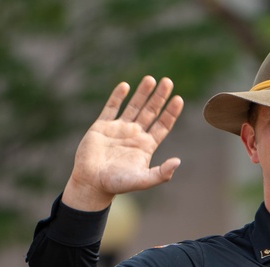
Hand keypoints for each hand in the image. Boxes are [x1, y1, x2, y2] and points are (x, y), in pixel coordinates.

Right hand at [62, 76, 183, 211]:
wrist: (91, 183)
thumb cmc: (117, 184)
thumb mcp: (142, 180)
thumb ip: (161, 173)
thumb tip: (178, 162)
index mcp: (146, 146)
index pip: (162, 125)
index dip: (170, 113)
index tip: (178, 99)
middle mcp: (134, 135)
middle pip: (150, 112)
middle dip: (159, 97)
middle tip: (168, 82)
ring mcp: (118, 129)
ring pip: (133, 107)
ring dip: (142, 93)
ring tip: (151, 79)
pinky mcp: (102, 126)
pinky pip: (111, 108)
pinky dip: (117, 97)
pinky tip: (125, 86)